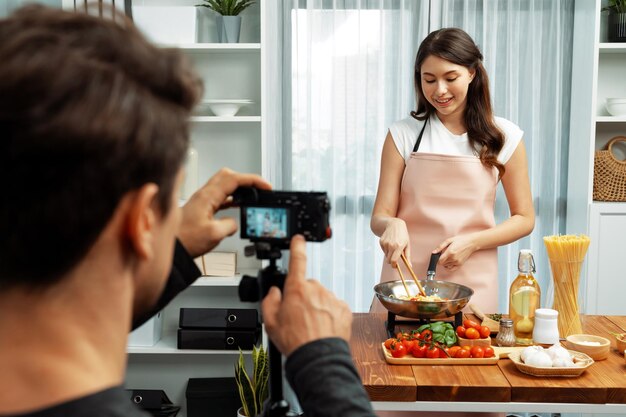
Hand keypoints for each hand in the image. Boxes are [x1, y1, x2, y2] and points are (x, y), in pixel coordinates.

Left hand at [178, 168, 270, 256]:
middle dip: (246, 179)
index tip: (265, 185)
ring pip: (224, 185)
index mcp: (208, 196)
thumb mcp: (214, 234)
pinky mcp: (201, 208)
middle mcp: (204, 195)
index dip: (252, 180)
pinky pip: (220, 197)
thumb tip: (234, 223)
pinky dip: (232, 198)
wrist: (171, 248)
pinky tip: (238, 206)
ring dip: (240, 188)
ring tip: (252, 196)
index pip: (234, 179)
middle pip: (228, 176)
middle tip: (259, 188)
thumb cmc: (184, 240)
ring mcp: (202, 200)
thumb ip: (230, 225)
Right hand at [261, 235, 351, 355]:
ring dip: (317, 307)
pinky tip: (323, 328)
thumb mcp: (270, 322)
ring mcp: (331, 298)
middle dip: (303, 297)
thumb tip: (274, 293)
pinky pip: (334, 307)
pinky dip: (329, 315)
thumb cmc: (295, 341)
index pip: (297, 260)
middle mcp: (316, 289)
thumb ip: (270, 301)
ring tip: (311, 326)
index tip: (299, 239)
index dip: (297, 247)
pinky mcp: (344, 308)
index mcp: (296, 289)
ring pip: (322, 297)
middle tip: (298, 316)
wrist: (318, 357)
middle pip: (307, 286)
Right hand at [379, 218, 409, 266]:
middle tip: (395, 257)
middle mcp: (391, 245)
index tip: (395, 266)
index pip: (393, 260)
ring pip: (386, 255)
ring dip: (389, 254)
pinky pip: (383, 250)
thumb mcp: (407, 244)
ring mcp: (385, 243)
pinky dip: (386, 249)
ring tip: (393, 246)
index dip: (394, 265)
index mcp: (399, 246)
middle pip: (388, 260)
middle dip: (392, 261)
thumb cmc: (402, 234)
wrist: (394, 224)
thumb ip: (408, 256)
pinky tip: (390, 243)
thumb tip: (410, 266)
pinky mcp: (381, 241)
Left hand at [432, 234, 478, 271]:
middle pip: (442, 264)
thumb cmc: (461, 240)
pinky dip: (448, 267)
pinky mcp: (460, 264)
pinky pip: (451, 269)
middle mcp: (453, 258)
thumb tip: (434, 252)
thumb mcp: (449, 240)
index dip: (437, 259)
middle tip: (444, 255)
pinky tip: (449, 262)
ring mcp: (457, 262)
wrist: (471, 243)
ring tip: (448, 257)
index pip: (439, 261)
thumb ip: (440, 247)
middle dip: (441, 260)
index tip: (438, 256)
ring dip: (445, 263)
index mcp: (450, 252)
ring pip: (446, 266)